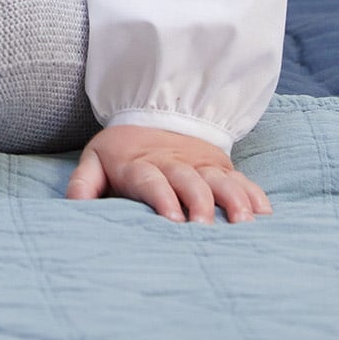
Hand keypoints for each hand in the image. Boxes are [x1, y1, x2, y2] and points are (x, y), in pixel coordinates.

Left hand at [65, 123, 272, 223]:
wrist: (152, 110)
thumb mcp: (96, 160)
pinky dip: (254, 196)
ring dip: (232, 200)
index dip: (162, 198)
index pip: (151, 180)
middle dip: (199, 204)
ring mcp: (200, 164)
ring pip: (220, 180)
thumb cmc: (122, 150)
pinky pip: (242, 180)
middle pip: (189, 182)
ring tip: (243, 223)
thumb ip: (83, 184)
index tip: (172, 220)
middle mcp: (173, 163)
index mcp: (140, 164)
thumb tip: (73, 208)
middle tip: (206, 229)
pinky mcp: (221, 166)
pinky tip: (265, 215)